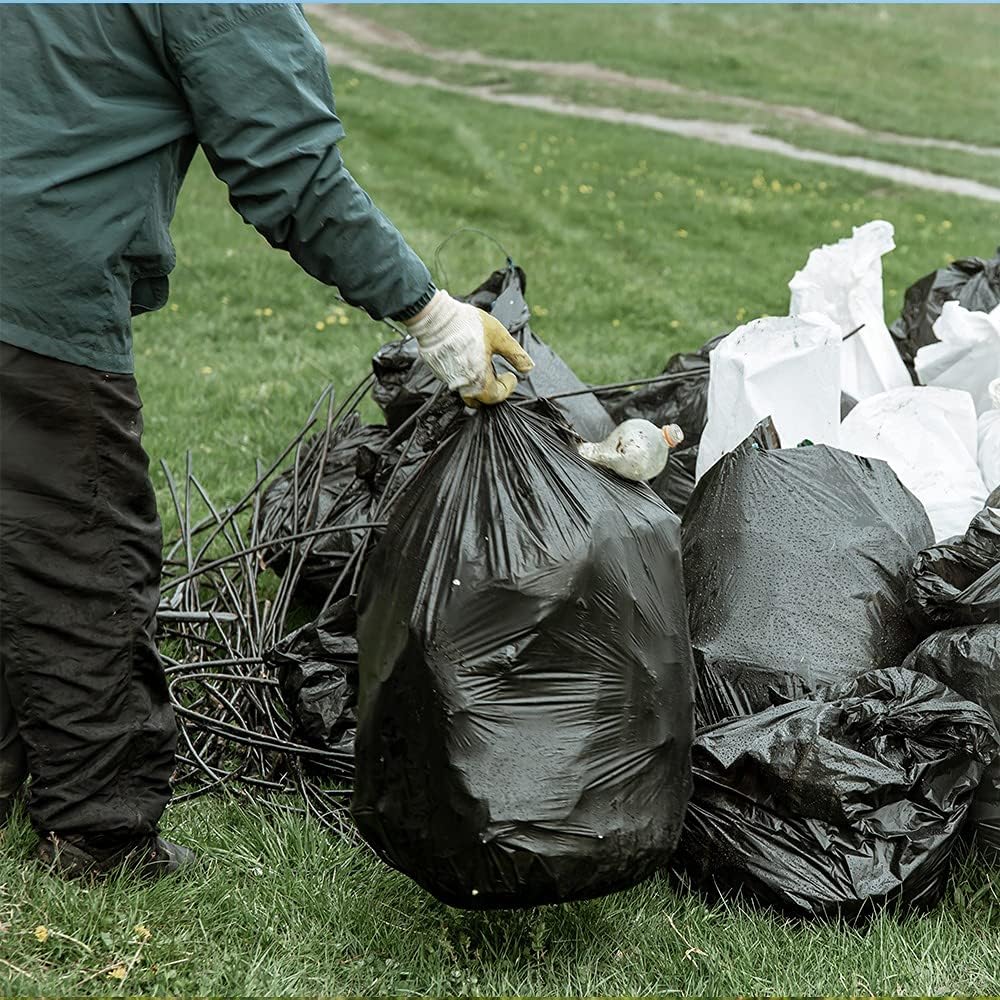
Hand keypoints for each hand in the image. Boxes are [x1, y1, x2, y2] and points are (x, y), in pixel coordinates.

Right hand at [404, 290, 533, 405]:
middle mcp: (462, 385)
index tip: (511, 374)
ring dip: (478, 381)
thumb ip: (516, 355)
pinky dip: (464, 373)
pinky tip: (467, 356)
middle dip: (492, 389)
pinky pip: (454, 379)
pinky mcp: (438, 370)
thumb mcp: (500, 337)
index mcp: (478, 380)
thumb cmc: (469, 325)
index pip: (495, 397)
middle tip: (497, 372)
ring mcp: (447, 379)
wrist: (435, 317)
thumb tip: (529, 368)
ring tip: (483, 362)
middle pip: (479, 398)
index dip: (507, 388)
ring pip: (466, 389)